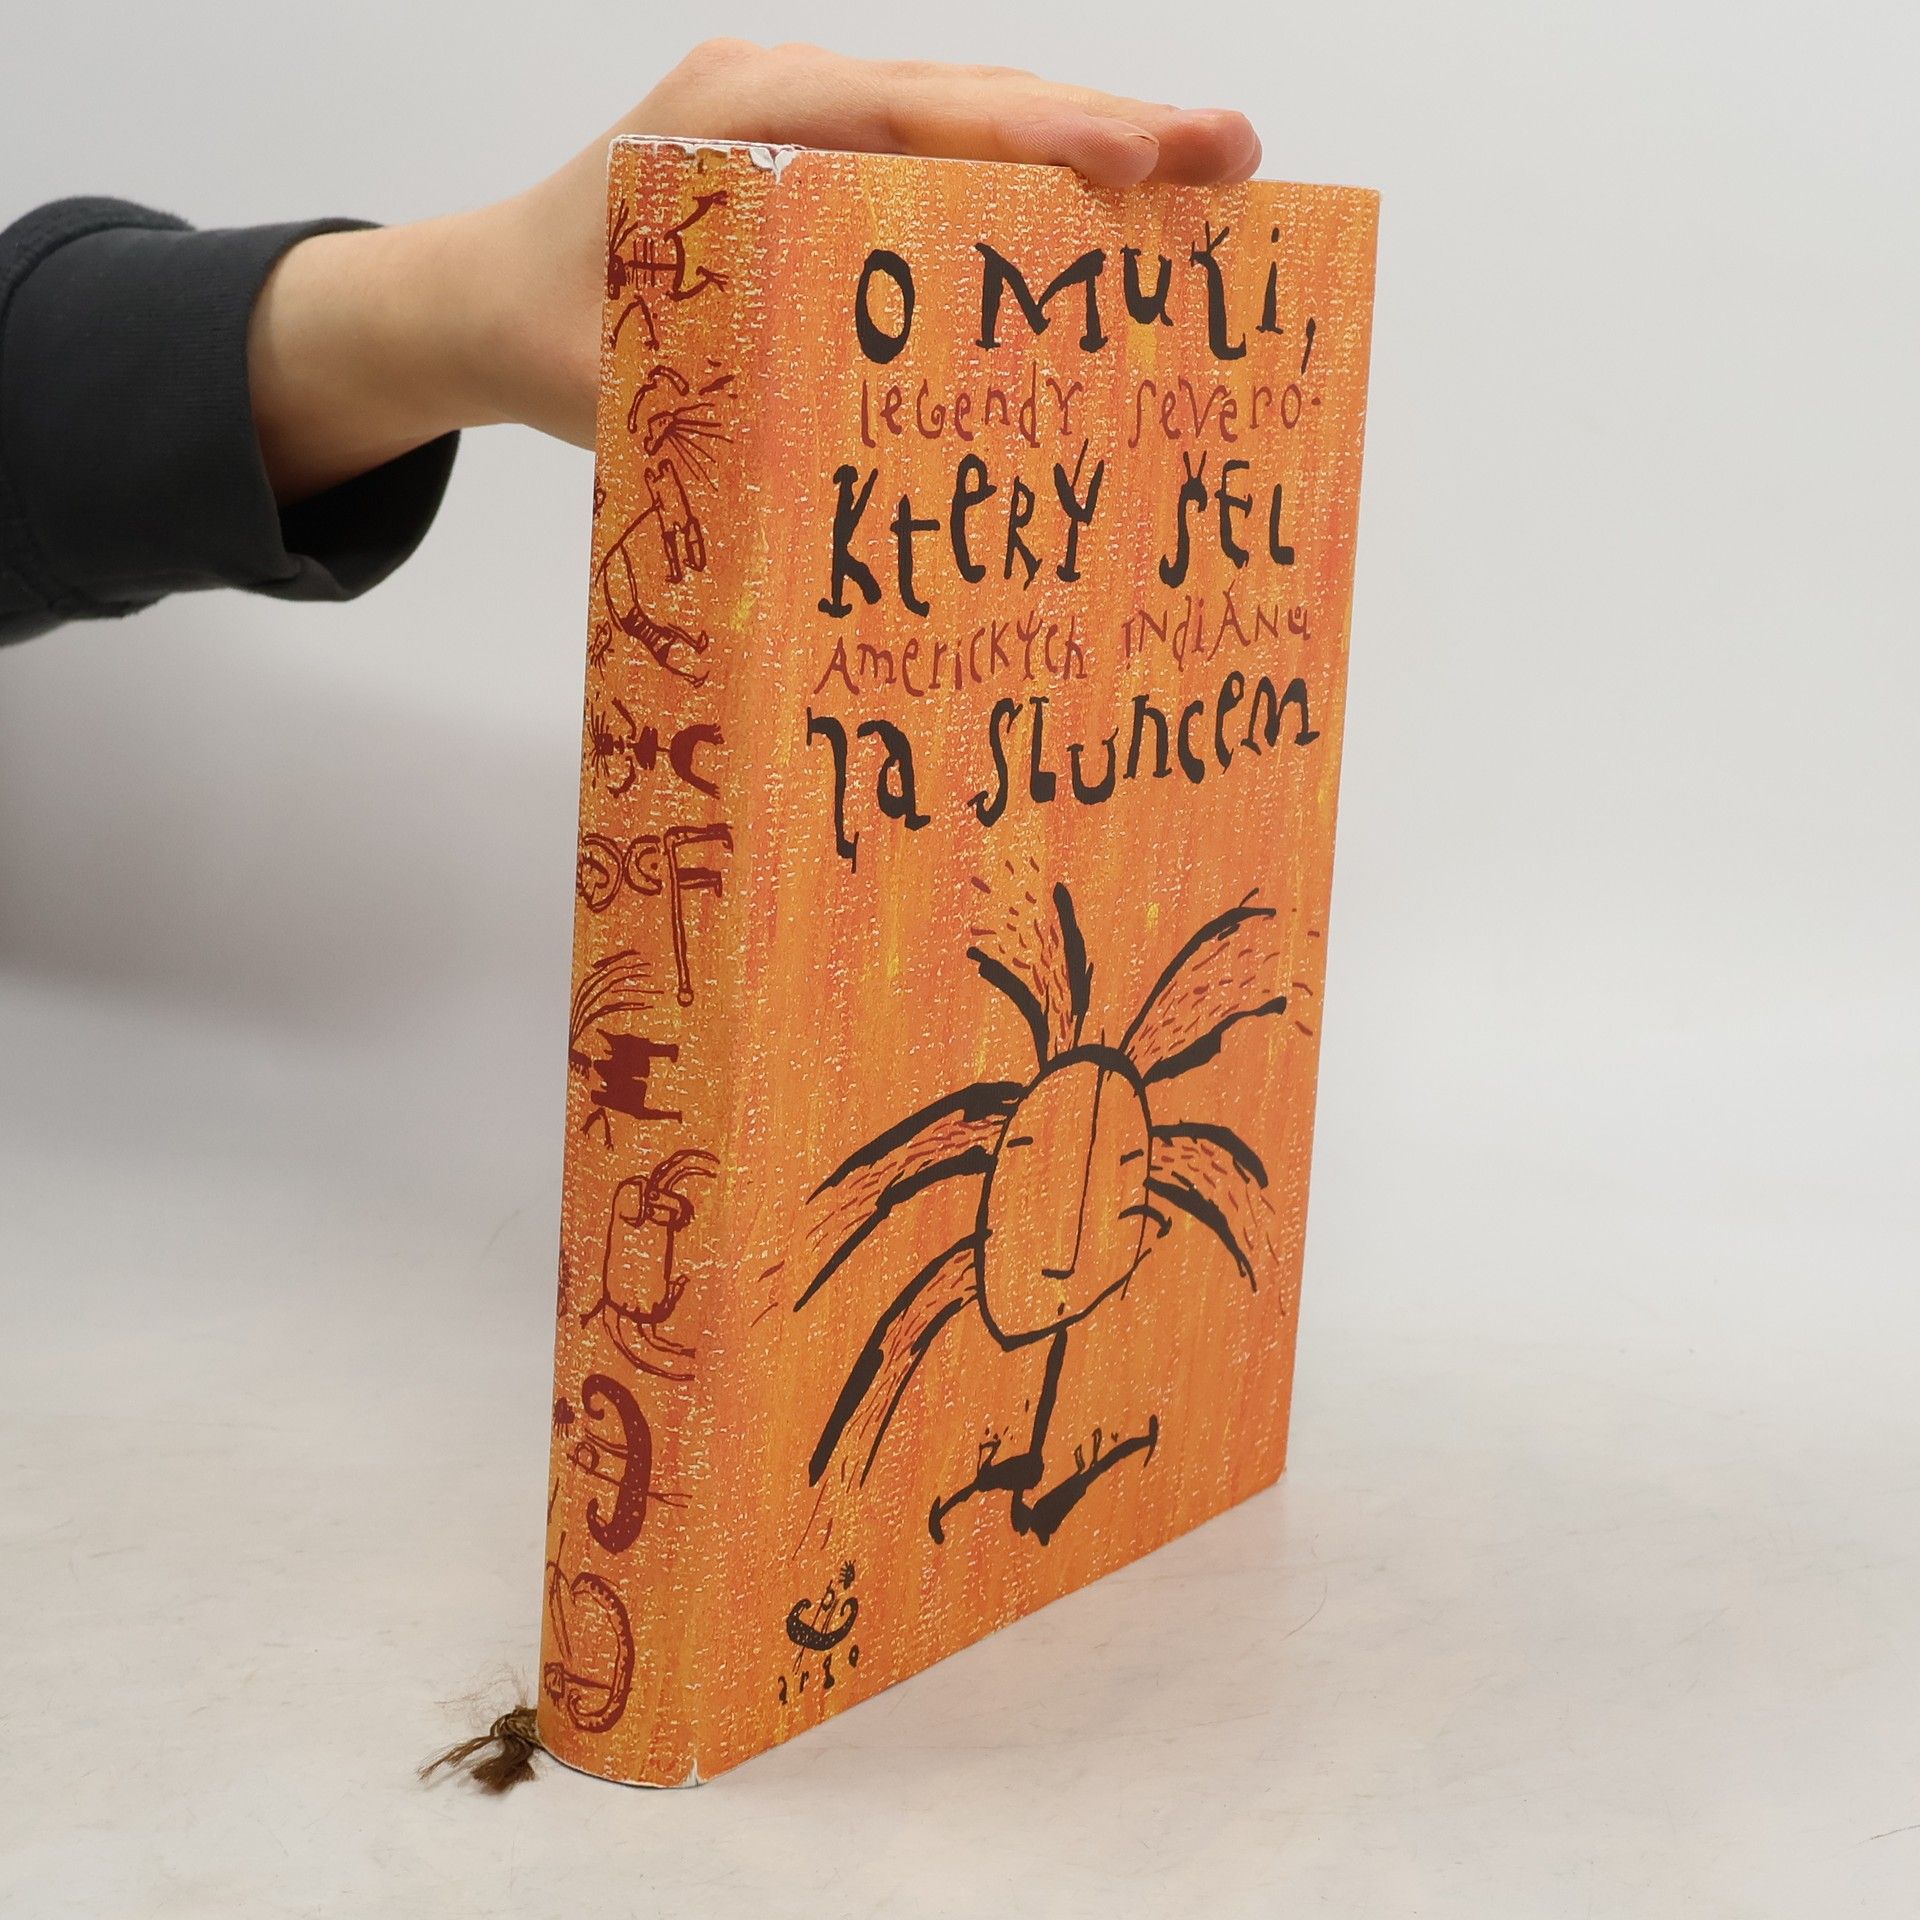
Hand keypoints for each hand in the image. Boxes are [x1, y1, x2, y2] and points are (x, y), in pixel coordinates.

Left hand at [248, 41, 1261, 502]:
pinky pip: (938, 156)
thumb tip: (860, 477)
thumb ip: (719, 406)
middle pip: (968, 98)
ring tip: (1205, 179)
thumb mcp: (615, 381)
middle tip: (1233, 155)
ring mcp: (803, 120)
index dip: (1036, 138)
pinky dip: (1026, 179)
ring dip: (1087, 147)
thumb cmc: (538, 330)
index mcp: (732, 123)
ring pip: (969, 116)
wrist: (475, 290)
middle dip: (1107, 127)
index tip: (1142, 163)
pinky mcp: (819, 160)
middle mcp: (780, 98)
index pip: (910, 115)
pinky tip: (1108, 213)